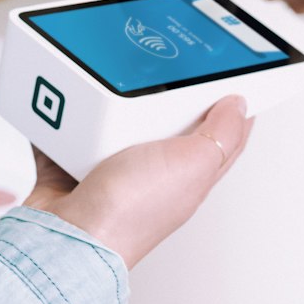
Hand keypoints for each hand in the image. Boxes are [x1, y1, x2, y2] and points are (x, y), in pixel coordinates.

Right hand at [23, 96, 251, 269]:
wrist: (67, 235)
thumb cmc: (128, 214)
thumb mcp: (193, 165)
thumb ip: (221, 135)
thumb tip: (240, 106)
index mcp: (188, 175)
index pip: (221, 137)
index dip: (230, 107)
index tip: (229, 76)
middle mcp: (152, 173)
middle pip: (166, 122)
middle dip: (163, 93)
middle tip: (159, 69)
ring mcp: (111, 169)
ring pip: (115, 120)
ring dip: (109, 100)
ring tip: (108, 80)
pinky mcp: (72, 164)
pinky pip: (67, 129)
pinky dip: (63, 113)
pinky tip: (64, 96)